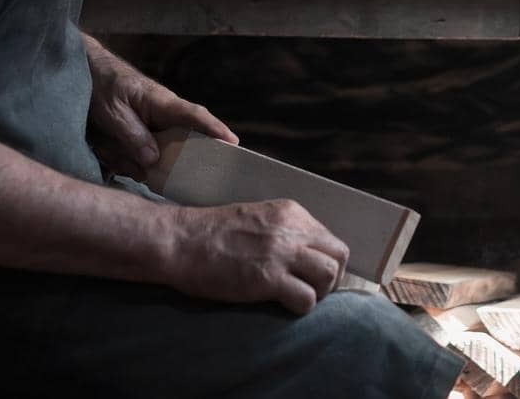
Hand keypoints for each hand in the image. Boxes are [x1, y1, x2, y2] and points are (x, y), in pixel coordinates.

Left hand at [86, 40, 236, 177]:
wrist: (90, 71)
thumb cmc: (104, 85)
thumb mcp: (113, 112)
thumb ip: (133, 135)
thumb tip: (154, 160)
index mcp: (163, 103)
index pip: (195, 116)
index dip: (215, 129)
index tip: (233, 143)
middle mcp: (164, 115)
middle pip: (177, 144)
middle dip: (160, 160)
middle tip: (141, 168)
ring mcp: (154, 125)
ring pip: (153, 153)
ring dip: (128, 157)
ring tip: (106, 146)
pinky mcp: (141, 133)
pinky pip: (138, 154)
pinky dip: (121, 157)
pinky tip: (105, 149)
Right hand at [158, 199, 349, 314]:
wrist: (181, 241)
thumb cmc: (212, 234)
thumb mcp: (257, 218)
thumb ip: (284, 230)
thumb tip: (305, 253)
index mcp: (290, 212)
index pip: (330, 239)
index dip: (327, 261)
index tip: (313, 275)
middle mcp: (291, 229)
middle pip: (339, 255)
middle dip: (332, 277)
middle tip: (314, 290)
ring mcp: (281, 253)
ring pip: (329, 275)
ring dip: (320, 292)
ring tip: (300, 298)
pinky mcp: (268, 278)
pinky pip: (306, 298)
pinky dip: (302, 307)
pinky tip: (284, 306)